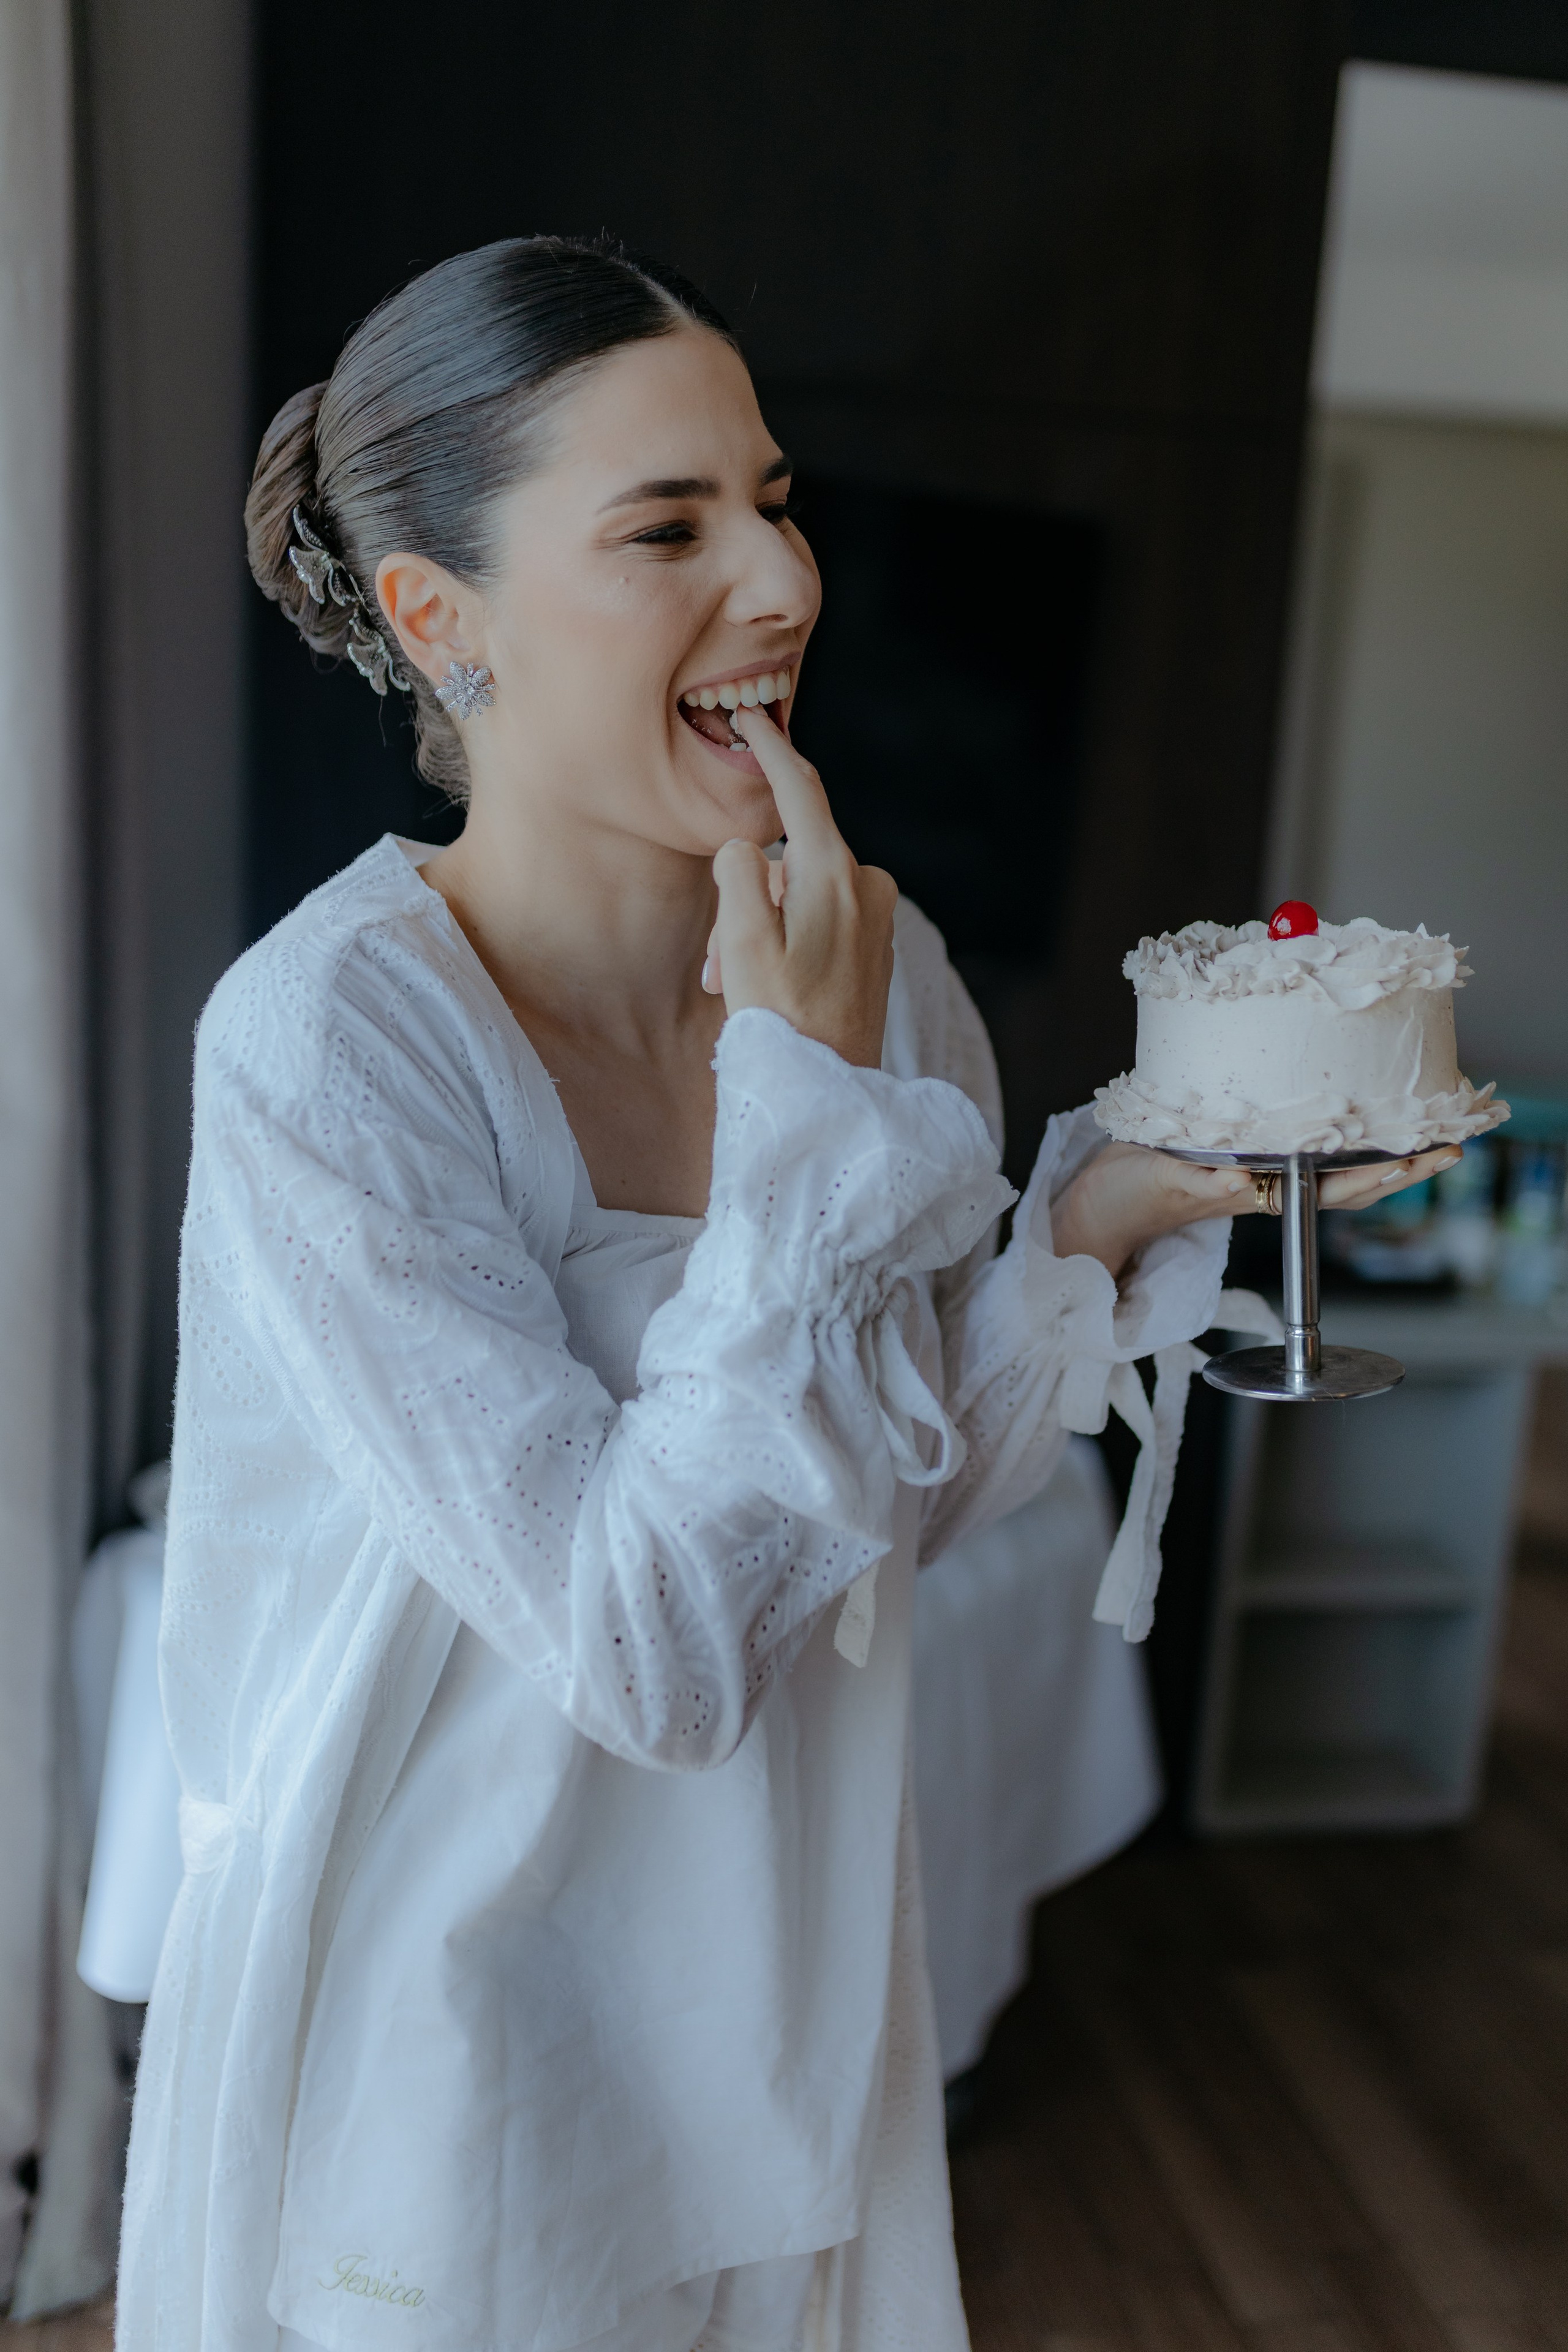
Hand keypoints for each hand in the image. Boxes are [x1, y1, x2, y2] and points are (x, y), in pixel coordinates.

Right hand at [702, 706, 896, 1068]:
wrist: (830, 1092)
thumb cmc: (782, 1022)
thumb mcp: (740, 944)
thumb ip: (738, 873)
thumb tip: (748, 849)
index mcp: (835, 877)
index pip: (800, 790)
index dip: (771, 750)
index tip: (751, 718)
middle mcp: (867, 887)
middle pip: (787, 858)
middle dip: (742, 897)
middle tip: (714, 961)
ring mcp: (876, 917)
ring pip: (796, 893)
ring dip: (756, 928)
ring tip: (732, 984)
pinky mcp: (874, 945)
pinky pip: (818, 920)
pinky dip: (783, 940)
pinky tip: (765, 986)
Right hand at [1052, 1142, 1462, 1281]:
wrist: (1098, 1208)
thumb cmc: (1128, 1196)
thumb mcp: (1164, 1180)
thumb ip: (1202, 1183)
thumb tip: (1241, 1182)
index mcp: (1257, 1192)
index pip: (1336, 1187)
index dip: (1385, 1173)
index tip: (1426, 1157)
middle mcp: (1268, 1184)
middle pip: (1352, 1179)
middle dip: (1405, 1162)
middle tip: (1455, 1140)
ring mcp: (1259, 1174)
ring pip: (1336, 1166)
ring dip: (1382, 1149)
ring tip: (1426, 1129)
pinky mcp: (1241, 1158)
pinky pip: (1304, 1150)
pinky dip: (1341, 1136)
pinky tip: (1361, 1119)